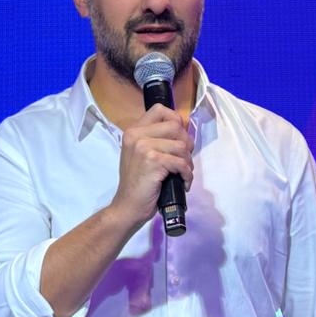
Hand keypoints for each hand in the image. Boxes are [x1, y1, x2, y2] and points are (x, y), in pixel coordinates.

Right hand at [110, 104, 192, 228]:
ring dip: (188, 162)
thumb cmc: (138, 183)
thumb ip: (156, 139)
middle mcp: (136, 135)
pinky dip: (187, 175)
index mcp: (133, 131)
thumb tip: (184, 130)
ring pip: (181, 146)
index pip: (160, 110)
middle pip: (176, 127)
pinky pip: (181, 162)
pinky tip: (183, 182)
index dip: (176, 121)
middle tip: (184, 161)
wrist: (127, 206)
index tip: (179, 138)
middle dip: (187, 144)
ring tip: (182, 173)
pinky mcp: (153, 161)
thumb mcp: (141, 154)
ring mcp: (143, 147)